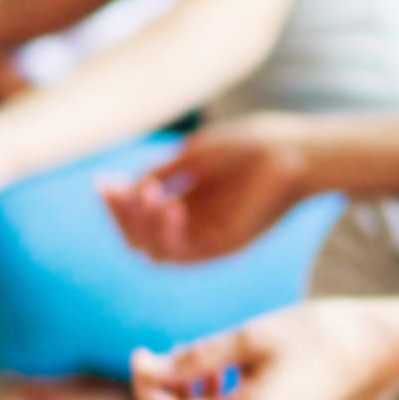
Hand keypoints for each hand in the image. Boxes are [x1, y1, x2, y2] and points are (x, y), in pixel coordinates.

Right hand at [101, 117, 317, 263]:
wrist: (296, 149)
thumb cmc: (251, 145)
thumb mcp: (194, 155)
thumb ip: (159, 174)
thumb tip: (117, 188)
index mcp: (185, 201)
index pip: (138, 217)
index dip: (116, 204)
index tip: (102, 183)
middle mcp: (194, 225)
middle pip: (139, 239)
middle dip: (120, 216)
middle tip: (116, 191)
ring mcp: (209, 239)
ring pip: (154, 253)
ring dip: (140, 226)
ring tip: (146, 195)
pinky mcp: (226, 247)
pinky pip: (183, 254)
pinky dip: (168, 233)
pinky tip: (170, 206)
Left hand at [132, 300, 396, 399]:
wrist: (370, 344)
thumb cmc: (313, 331)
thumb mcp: (249, 335)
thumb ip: (194, 357)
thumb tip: (146, 369)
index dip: (148, 389)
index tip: (141, 354)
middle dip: (163, 399)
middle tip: (164, 358)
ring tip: (204, 361)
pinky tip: (223, 371)